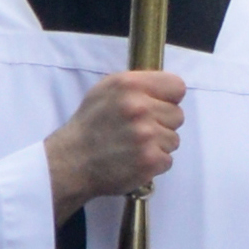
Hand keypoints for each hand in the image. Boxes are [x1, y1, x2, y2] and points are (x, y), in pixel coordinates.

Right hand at [47, 71, 187, 220]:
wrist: (70, 162)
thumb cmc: (90, 124)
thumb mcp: (106, 90)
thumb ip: (139, 85)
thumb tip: (169, 89)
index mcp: (130, 85)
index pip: (177, 86)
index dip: (168, 98)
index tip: (156, 106)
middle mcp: (140, 108)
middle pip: (178, 115)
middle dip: (161, 123)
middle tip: (137, 130)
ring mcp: (146, 136)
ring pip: (174, 139)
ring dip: (158, 145)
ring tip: (133, 146)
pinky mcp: (149, 160)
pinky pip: (168, 160)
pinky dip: (154, 163)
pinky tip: (134, 160)